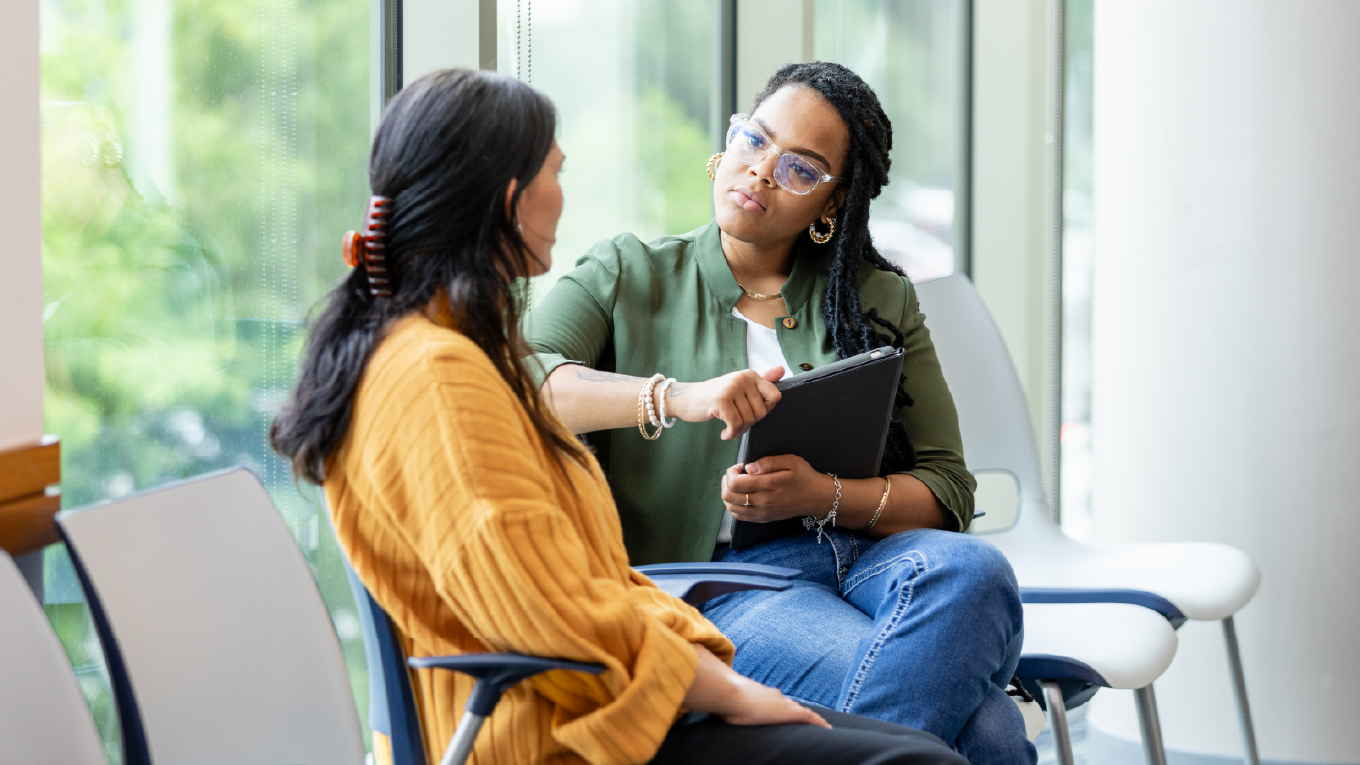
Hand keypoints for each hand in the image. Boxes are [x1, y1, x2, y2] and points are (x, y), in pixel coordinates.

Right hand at [666, 367, 783, 439]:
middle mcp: (742, 378)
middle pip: (761, 412)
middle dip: (750, 424)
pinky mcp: (721, 401)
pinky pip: (736, 425)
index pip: (775, 397)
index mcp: (750, 375)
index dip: (765, 410)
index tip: (751, 412)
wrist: (686, 399)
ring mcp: (731, 388)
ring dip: (739, 431)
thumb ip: (762, 380)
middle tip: (736, 423)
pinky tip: (724, 433)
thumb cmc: (715, 396)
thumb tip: (782, 369)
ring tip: (729, 429)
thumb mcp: (739, 386)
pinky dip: (731, 434)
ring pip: (748, 420)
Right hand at [719, 678, 830, 728]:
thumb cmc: (725, 698)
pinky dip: (818, 722)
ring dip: (813, 718)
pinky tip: (826, 728)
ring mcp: (783, 703)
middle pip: (793, 705)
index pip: (779, 701)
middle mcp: (776, 696)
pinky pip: (809, 718)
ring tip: (823, 725)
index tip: (793, 710)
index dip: (787, 707)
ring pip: (803, 711)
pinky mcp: (789, 712)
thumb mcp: (729, 700)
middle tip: (813, 719)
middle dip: (802, 712)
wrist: (730, 694)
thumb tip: (719, 705)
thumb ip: (731, 702)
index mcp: (763, 693)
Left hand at [721, 455, 833, 523]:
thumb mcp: (791, 461)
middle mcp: (763, 502)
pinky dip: (733, 506)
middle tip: (734, 474)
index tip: (739, 467)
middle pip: (729, 497)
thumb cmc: (804, 476)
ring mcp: (763, 513)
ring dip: (728, 494)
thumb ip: (768, 462)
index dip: (731, 473)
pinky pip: (739, 516)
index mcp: (769, 486)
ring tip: (737, 484)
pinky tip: (740, 496)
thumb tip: (748, 468)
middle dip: (726, 482)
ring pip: (731, 508)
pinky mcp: (764, 519)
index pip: (735, 484)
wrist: (816, 497)